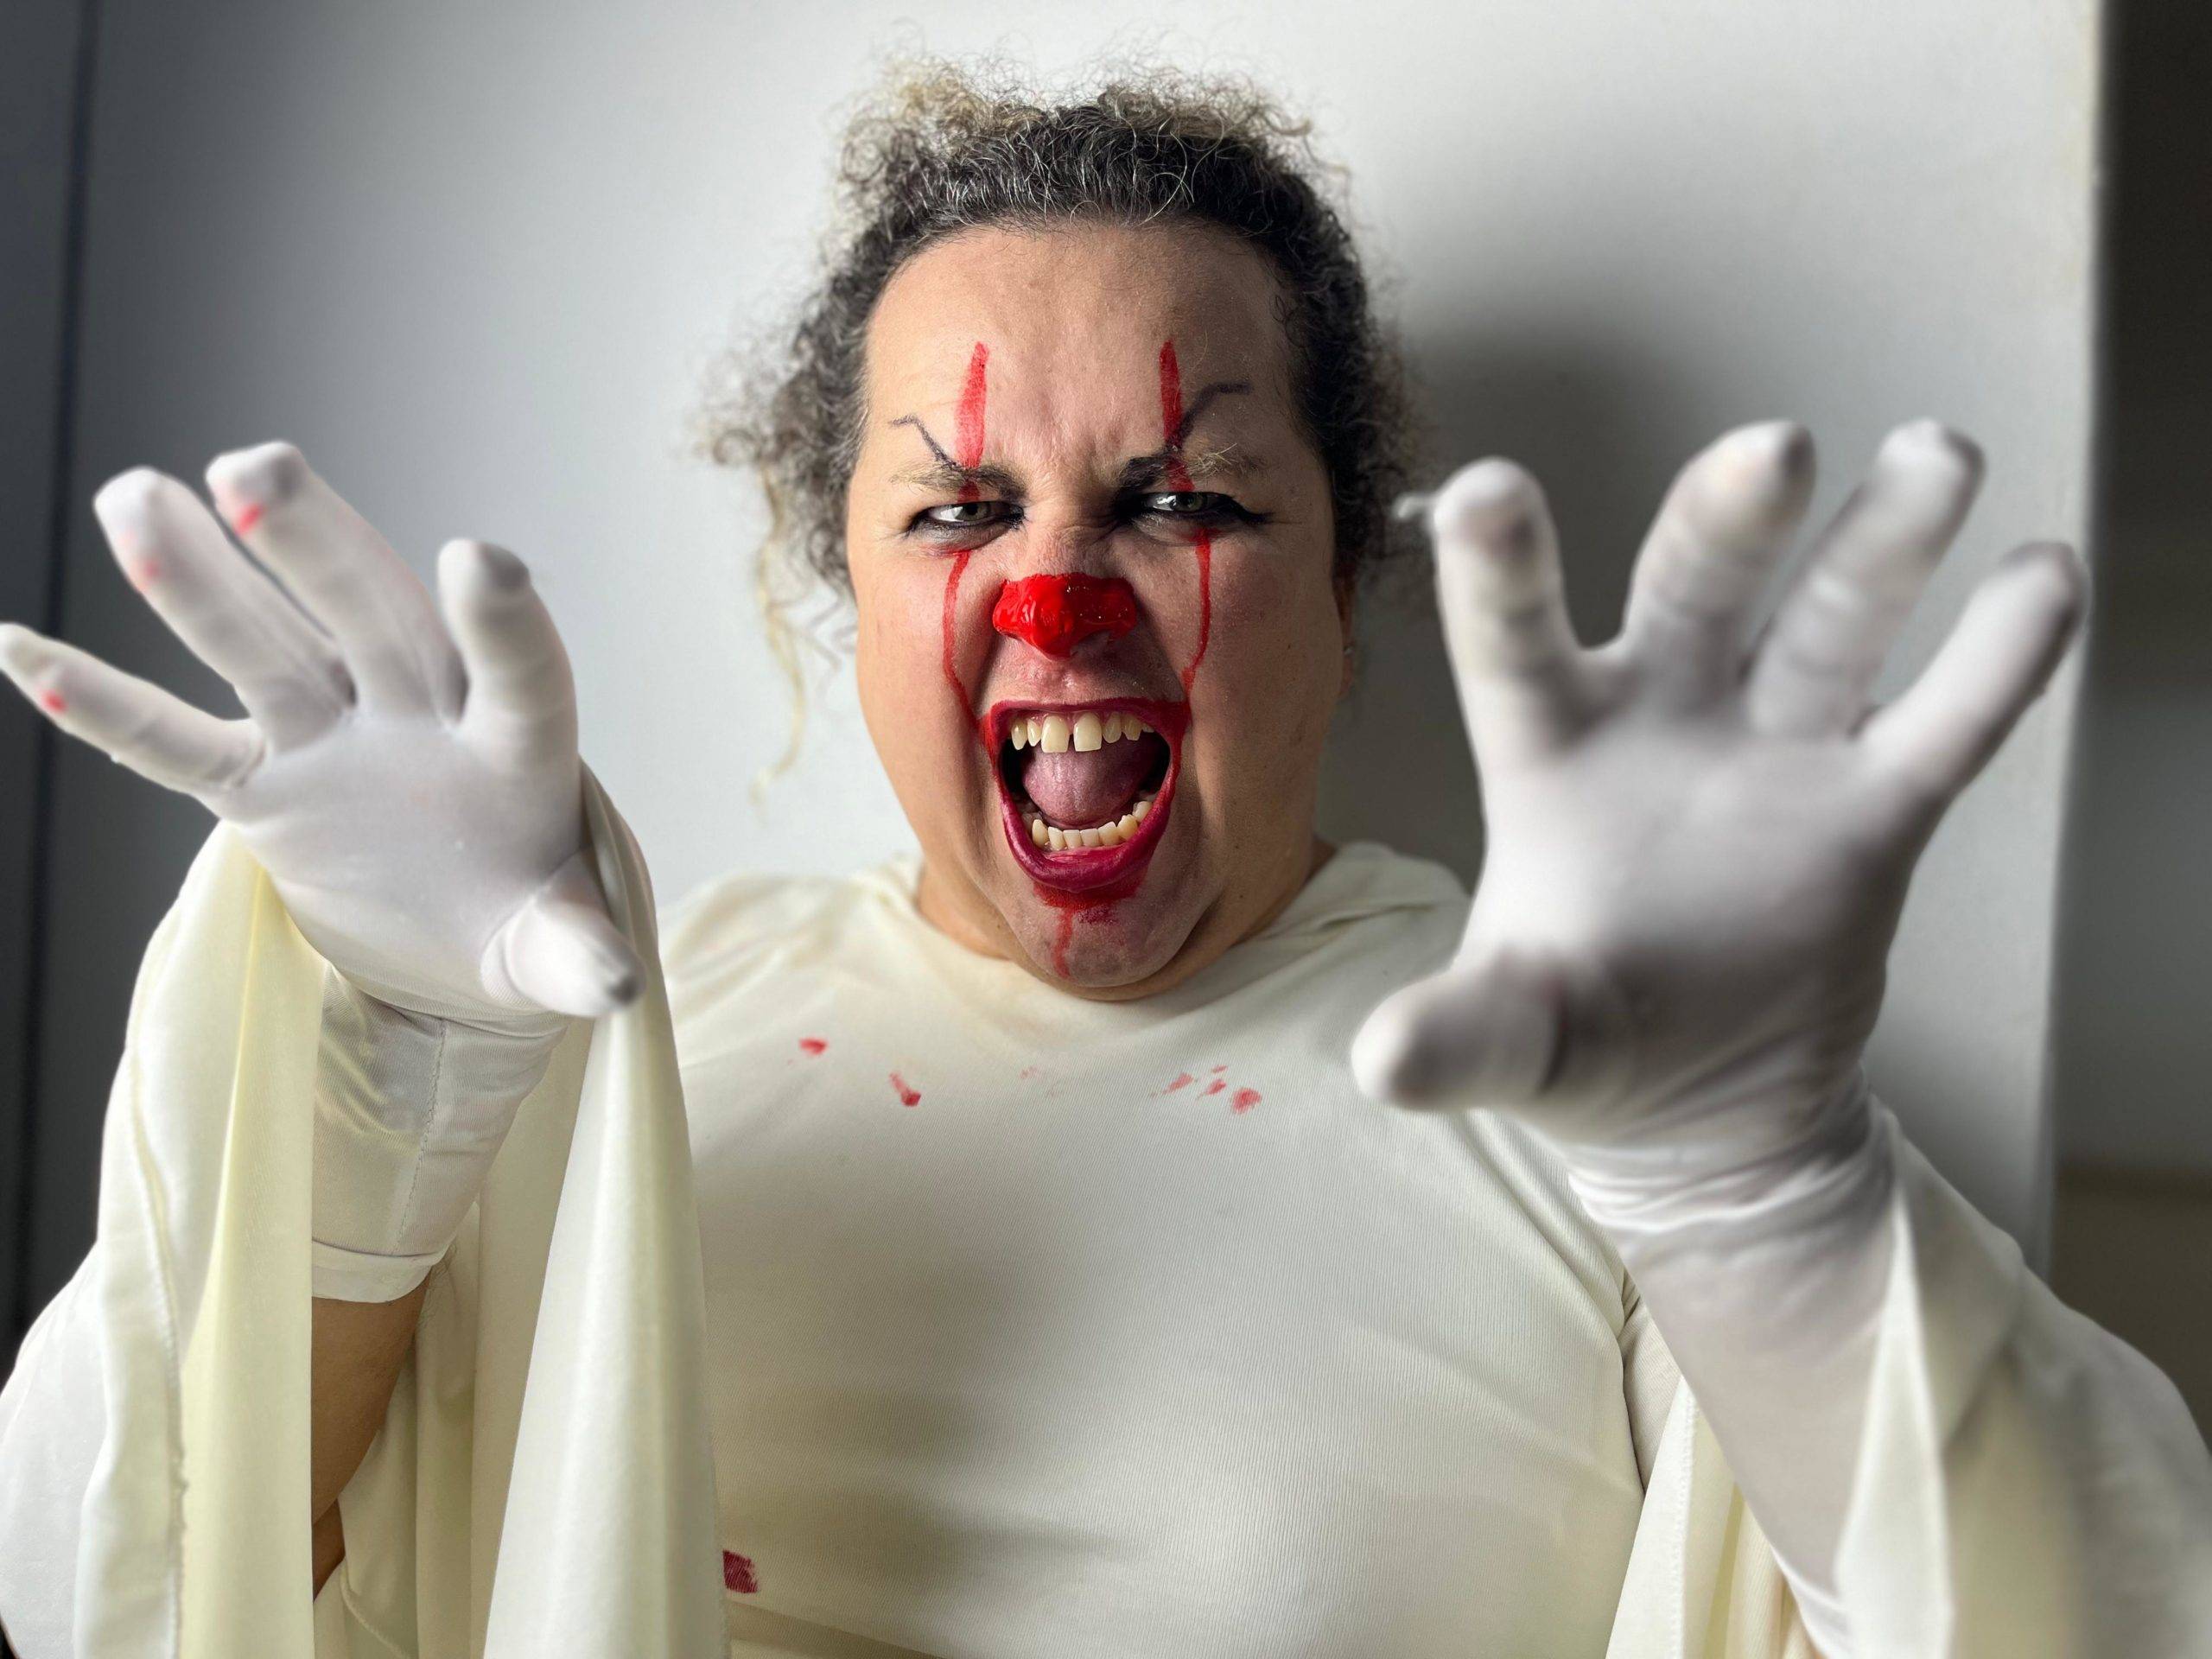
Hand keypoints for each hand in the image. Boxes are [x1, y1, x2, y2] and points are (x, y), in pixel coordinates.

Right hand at [0, 443, 638, 1025]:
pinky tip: (20, 649)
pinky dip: (105, 709)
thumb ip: (576, 953)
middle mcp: (419, 713)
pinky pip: (173, 745)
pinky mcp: (262, 783)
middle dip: (317, 549)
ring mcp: (331, 738)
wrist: (467, 932)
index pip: (520, 672)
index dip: (502, 622)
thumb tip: (615, 981)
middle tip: (256, 470)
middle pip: (371, 616)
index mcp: (518, 746)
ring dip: (200, 579)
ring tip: (134, 494)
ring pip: (263, 646)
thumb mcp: (557, 943)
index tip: (478, 558)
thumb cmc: (529, 920)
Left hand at [1352, 419, 2084, 1170]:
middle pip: (1692, 595)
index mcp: (1548, 755)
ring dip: (1884, 543)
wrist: (1696, 1102)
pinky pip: (1941, 725)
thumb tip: (1384, 1065)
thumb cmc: (1574, 1041)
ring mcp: (1775, 754)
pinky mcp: (1873, 810)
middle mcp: (1662, 721)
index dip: (1502, 573)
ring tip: (1939, 454)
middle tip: (1770, 449)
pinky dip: (1996, 659)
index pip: (1513, 647)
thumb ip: (1462, 1037)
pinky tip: (2045, 576)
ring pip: (1832, 625)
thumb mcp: (1511, 1043)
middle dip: (1727, 522)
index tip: (1486, 487)